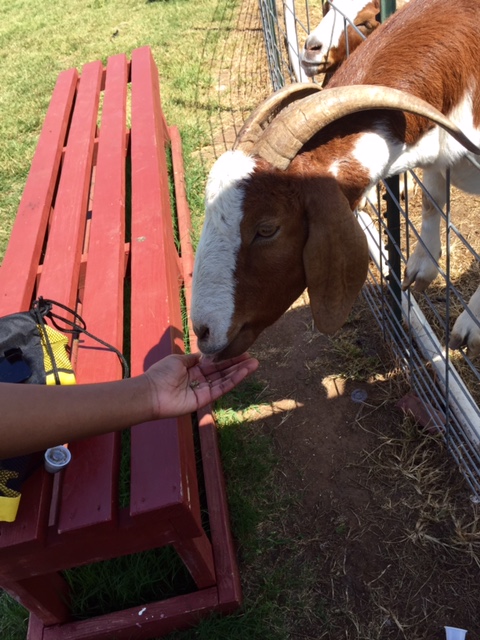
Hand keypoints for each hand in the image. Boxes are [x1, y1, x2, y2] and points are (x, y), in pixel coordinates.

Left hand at [144, 352, 258, 418]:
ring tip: (254, 364)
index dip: (226, 358)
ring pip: (224, 379)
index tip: (240, 351)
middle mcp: (200, 380)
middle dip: (237, 364)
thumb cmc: (161, 374)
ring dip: (240, 372)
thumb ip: (193, 358)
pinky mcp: (205, 400)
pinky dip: (233, 380)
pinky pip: (221, 388)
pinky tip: (244, 372)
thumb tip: (205, 354)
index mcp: (192, 369)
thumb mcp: (178, 360)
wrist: (151, 392)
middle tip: (253, 357)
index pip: (213, 363)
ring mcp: (203, 390)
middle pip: (222, 371)